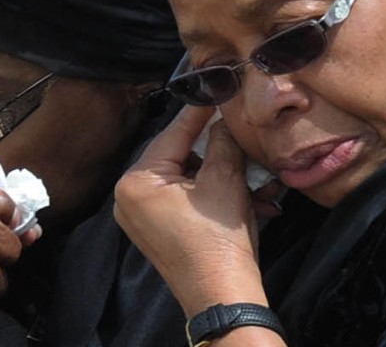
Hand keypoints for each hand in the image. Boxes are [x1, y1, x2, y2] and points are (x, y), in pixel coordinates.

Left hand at [113, 105, 267, 316]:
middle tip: (239, 133)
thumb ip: (221, 140)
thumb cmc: (218, 239)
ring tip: (255, 174)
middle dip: (218, 150)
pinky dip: (217, 196)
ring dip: (224, 175)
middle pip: (180, 156)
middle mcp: (130, 198)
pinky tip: (251, 197)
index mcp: (136, 181)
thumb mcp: (224, 179)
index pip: (173, 133)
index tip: (215, 90)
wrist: (223, 295)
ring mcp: (144, 218)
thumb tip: (221, 118)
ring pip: (189, 179)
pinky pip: (189, 200)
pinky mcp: (161, 231)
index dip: (200, 112)